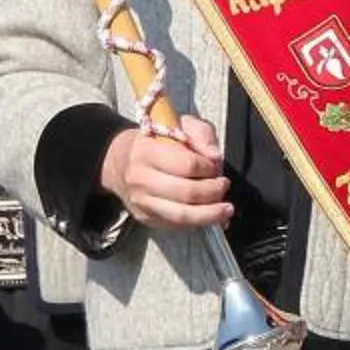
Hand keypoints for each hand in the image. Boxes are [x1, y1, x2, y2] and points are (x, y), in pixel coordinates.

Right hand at [99, 114, 231, 231]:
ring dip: (210, 214)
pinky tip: (210, 215)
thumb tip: (214, 156)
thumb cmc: (157, 142)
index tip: (215, 165)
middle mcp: (140, 178)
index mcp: (147, 151)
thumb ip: (201, 134)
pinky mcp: (145, 217)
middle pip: (187, 193)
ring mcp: (141, 201)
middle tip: (223, 186)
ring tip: (225, 209)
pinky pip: (176, 225)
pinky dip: (198, 222)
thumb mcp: (180, 124)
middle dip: (213, 192)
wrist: (124, 161)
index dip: (208, 168)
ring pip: (182, 215)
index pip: (187, 165)